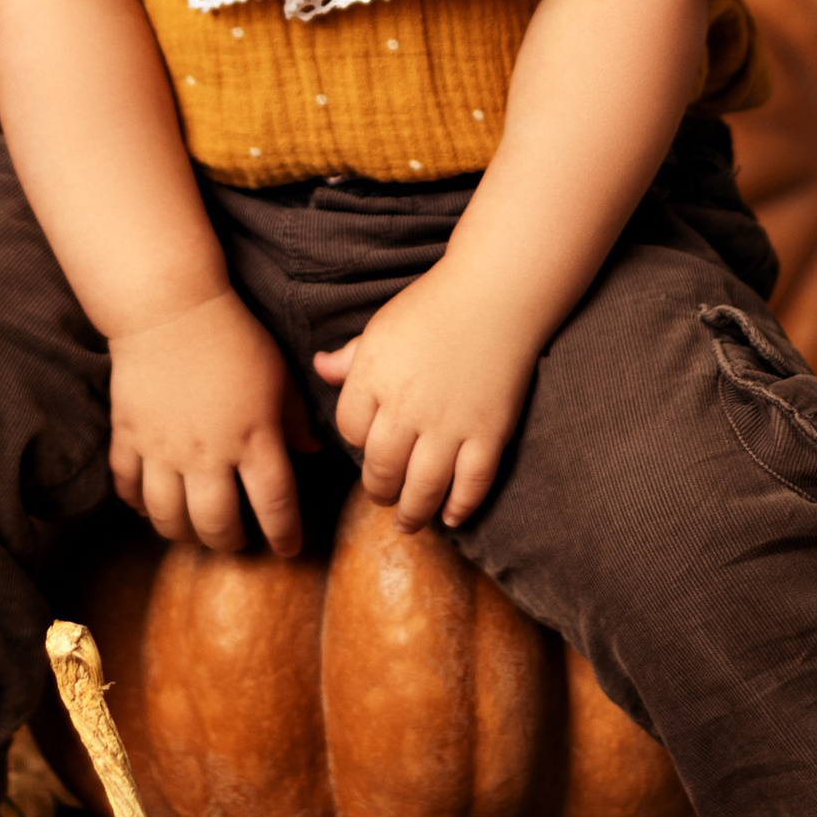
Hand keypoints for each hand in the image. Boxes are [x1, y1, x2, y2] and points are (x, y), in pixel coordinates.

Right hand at [108, 289, 312, 556]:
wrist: (169, 307)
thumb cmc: (233, 337)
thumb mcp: (278, 376)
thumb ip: (296, 419)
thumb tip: (310, 452)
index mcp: (253, 438)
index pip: (275, 505)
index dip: (285, 535)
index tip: (288, 548)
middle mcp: (207, 454)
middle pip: (216, 524)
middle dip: (229, 542)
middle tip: (235, 541)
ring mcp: (163, 449)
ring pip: (167, 516)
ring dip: (182, 532)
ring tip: (193, 530)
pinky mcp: (129, 437)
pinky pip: (127, 486)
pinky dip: (136, 503)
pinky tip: (148, 506)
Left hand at [313, 269, 538, 529]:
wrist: (497, 294)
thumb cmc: (435, 306)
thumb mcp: (382, 327)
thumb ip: (350, 358)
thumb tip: (319, 367)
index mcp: (375, 378)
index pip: (350, 431)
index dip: (356, 442)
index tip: (367, 445)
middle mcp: (407, 407)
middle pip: (381, 468)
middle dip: (379, 490)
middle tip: (383, 496)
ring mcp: (450, 424)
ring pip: (422, 487)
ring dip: (412, 513)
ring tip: (408, 522)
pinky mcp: (489, 432)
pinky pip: (472, 483)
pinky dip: (461, 506)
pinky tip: (452, 517)